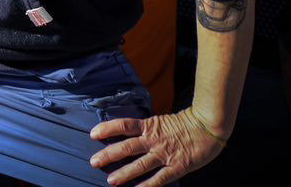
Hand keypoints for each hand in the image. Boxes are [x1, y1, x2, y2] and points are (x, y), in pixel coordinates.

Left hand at [90, 107, 225, 184]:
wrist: (208, 126)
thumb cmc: (185, 123)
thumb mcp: (161, 121)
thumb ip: (147, 129)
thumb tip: (129, 134)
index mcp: (149, 126)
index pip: (124, 125)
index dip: (107, 129)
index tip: (93, 134)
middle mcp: (153, 140)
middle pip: (127, 147)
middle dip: (109, 154)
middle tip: (94, 161)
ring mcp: (164, 154)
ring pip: (140, 164)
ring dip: (124, 173)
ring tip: (111, 180)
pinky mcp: (177, 166)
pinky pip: (160, 178)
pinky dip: (148, 186)